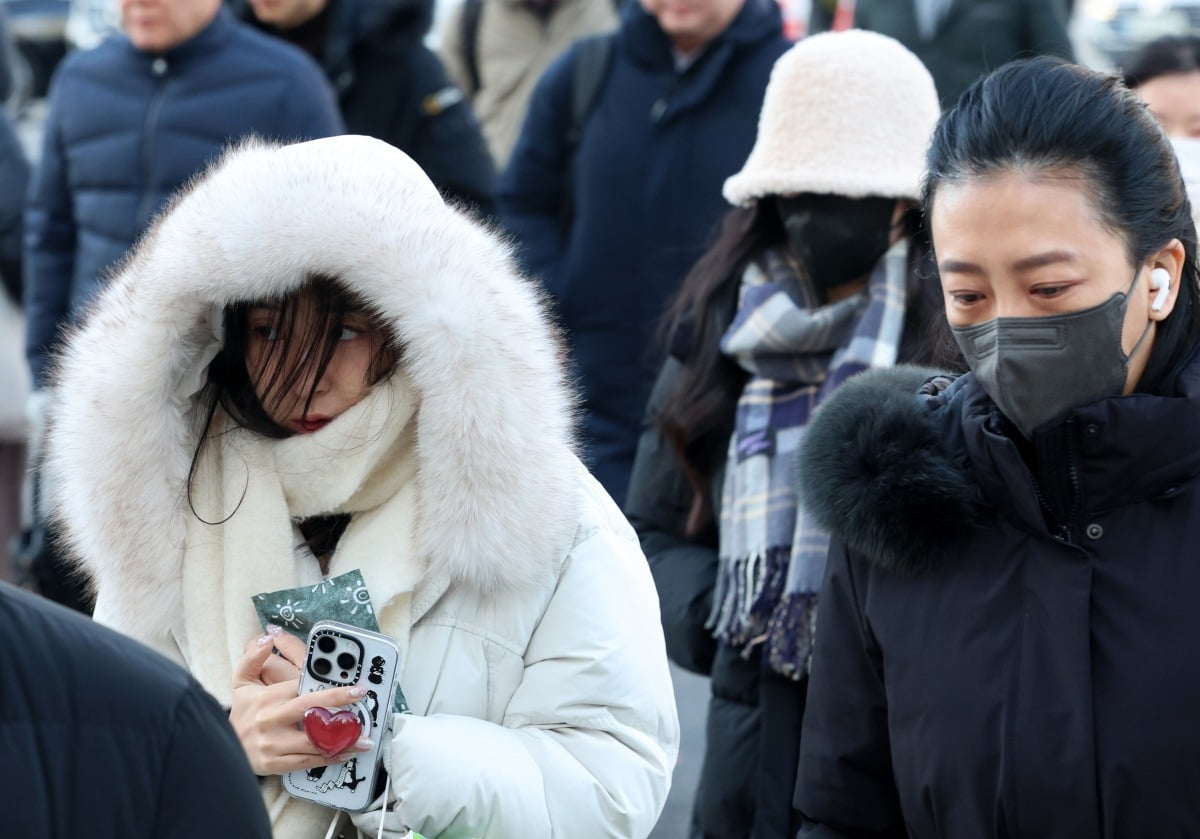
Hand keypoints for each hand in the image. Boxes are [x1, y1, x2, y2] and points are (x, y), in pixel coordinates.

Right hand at [230, 632, 372, 774]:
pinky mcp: (276, 764)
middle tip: (361, 698)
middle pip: (311, 709)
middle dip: (339, 702)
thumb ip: (253, 657)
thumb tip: (268, 638)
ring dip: (341, 739)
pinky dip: (328, 758)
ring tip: (364, 738)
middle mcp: (272, 719)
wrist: (223, 747)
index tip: (353, 684)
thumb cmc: (242, 713)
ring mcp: (274, 743)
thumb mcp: (241, 682)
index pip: (303, 687)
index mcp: (269, 697)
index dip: (328, 685)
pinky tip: (345, 753)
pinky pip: (307, 761)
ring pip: (313, 741)